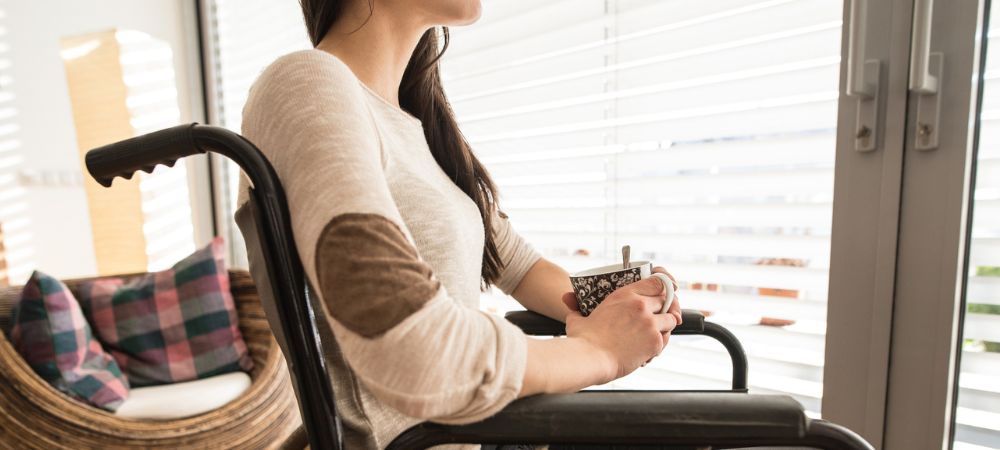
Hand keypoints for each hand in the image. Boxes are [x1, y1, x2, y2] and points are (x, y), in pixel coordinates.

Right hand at [560, 274, 677, 382]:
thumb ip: (576, 308)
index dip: (661, 287)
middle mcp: (640, 306)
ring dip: (665, 325)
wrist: (589, 359)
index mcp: (624, 295)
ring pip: (671, 319)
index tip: (660, 294)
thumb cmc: (582, 340)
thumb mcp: (577, 317)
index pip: (656, 282)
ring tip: (654, 333)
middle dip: (664, 307)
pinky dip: (660, 343)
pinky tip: (649, 348)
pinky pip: (666, 339)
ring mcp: (650, 323)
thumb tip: (568, 300)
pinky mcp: (655, 342)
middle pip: (666, 300)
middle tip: (658, 316)